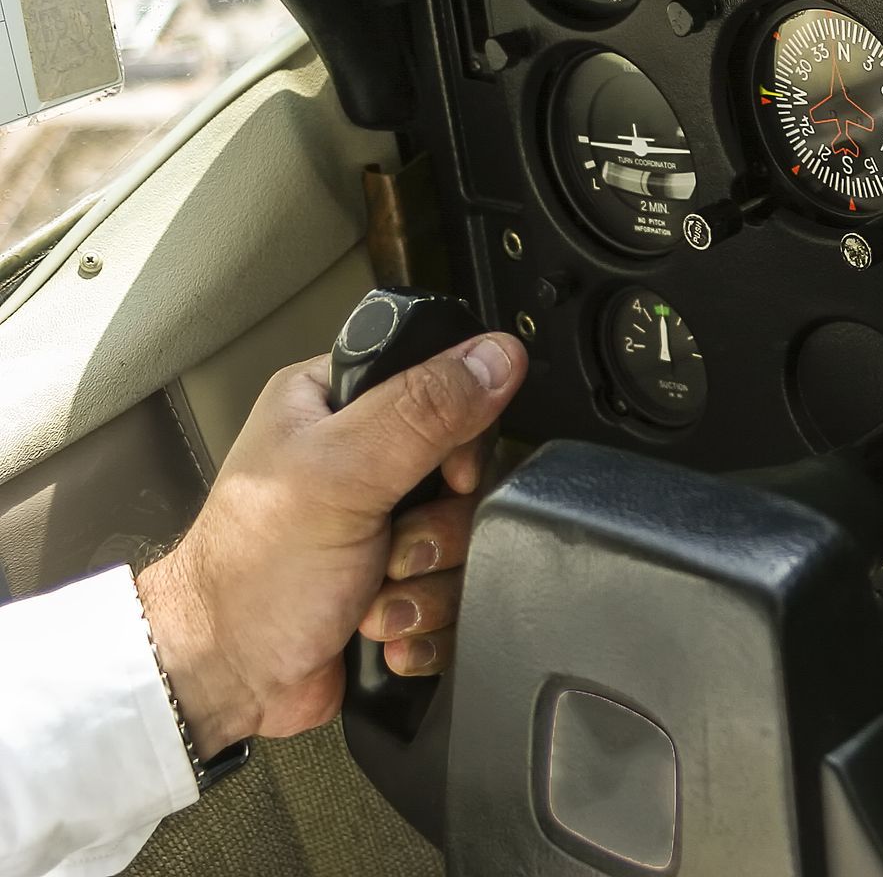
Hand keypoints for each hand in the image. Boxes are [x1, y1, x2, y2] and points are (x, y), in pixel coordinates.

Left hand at [135, 332, 527, 752]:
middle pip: (469, 476)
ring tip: (372, 596)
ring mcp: (384, 526)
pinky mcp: (400, 583)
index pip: (443, 385)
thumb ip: (423, 411)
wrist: (228, 681)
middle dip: (438, 529)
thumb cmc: (249, 577)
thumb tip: (496, 358)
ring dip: (427, 584)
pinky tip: (381, 625)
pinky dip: (426, 620)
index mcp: (336, 403)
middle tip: (391, 544)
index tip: (446, 473)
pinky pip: (459, 595)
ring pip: (468, 542)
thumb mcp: (341, 474)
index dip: (462, 434)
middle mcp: (362, 459)